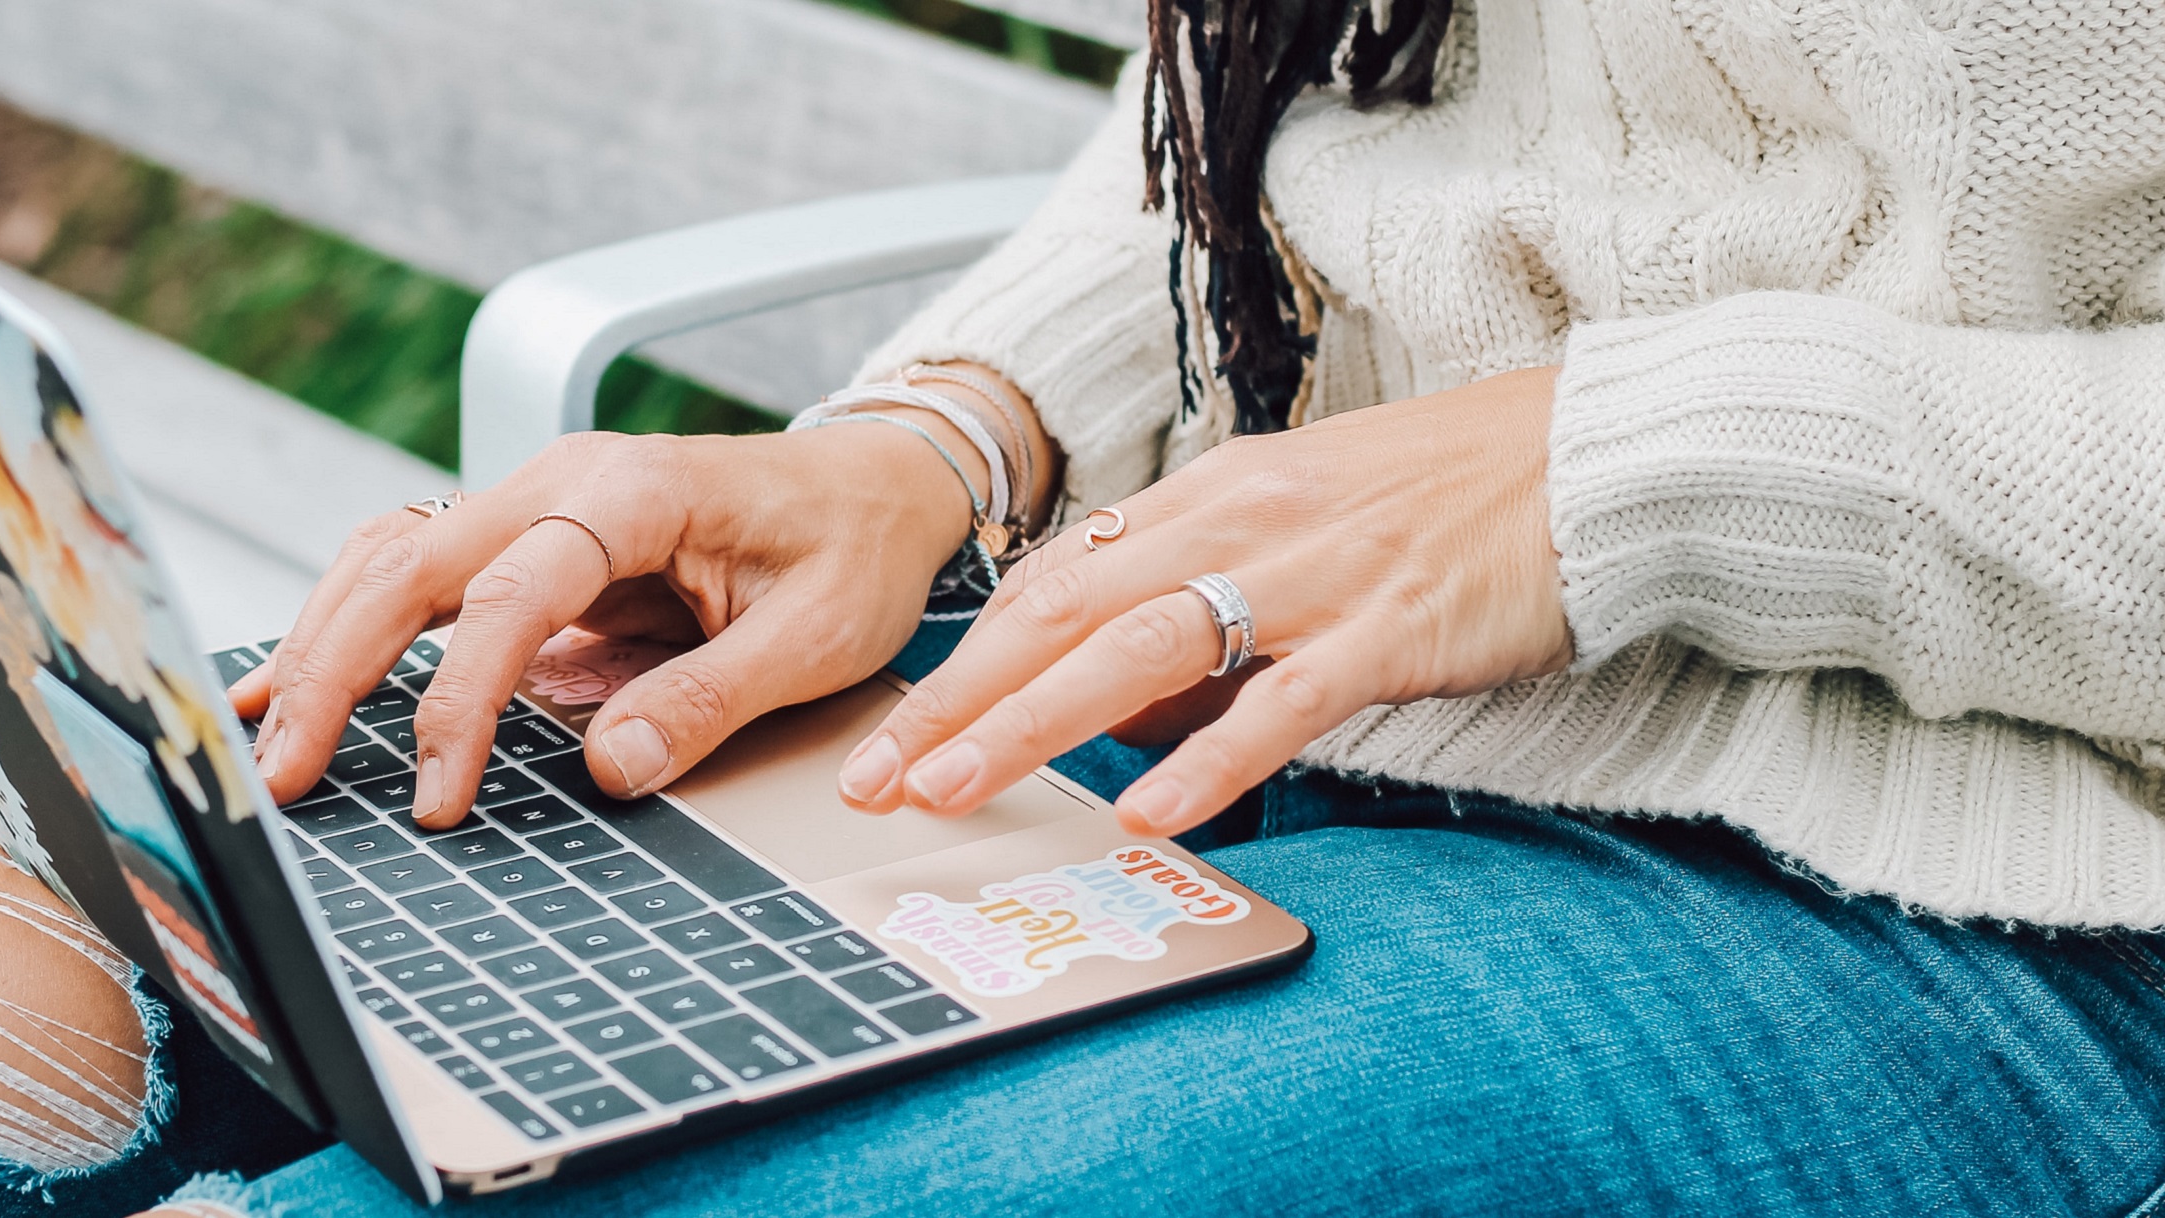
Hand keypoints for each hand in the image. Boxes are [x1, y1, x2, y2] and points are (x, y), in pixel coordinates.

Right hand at [227, 401, 1022, 828]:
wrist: (876, 483)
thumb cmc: (853, 550)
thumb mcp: (817, 637)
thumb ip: (711, 698)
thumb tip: (611, 767)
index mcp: (634, 493)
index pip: (513, 597)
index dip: (462, 701)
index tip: (439, 796)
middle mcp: (563, 481)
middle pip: (410, 564)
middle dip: (336, 670)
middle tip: (287, 774)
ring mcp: (535, 502)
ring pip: (390, 558)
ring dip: (323, 645)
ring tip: (268, 738)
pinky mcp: (527, 536)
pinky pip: (415, 570)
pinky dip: (347, 620)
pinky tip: (292, 679)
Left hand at [837, 366, 1573, 834]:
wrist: (1587, 457)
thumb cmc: (1441, 505)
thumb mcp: (1293, 539)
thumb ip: (1203, 622)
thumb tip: (1118, 723)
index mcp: (1206, 501)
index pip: (1051, 583)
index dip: (961, 662)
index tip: (892, 732)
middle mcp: (1236, 525)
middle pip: (1061, 613)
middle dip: (956, 699)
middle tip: (876, 775)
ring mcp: (1309, 573)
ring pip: (1139, 648)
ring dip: (1032, 722)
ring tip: (956, 788)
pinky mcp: (1387, 626)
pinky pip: (1283, 699)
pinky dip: (1210, 757)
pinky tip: (1151, 810)